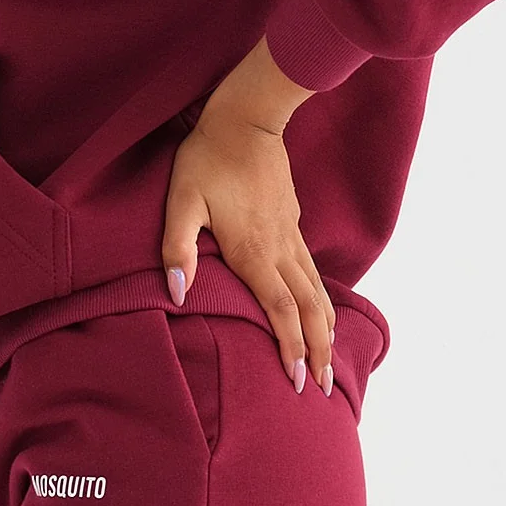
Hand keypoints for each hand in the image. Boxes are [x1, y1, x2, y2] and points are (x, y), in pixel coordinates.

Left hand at [161, 104, 336, 395]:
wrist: (246, 119)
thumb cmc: (207, 159)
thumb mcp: (181, 200)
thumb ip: (177, 246)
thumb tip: (176, 291)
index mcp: (253, 250)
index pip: (279, 309)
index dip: (289, 346)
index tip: (295, 379)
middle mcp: (279, 248)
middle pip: (309, 309)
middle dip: (317, 350)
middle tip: (321, 386)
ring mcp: (290, 234)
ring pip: (317, 290)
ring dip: (325, 328)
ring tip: (329, 358)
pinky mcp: (292, 222)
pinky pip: (312, 270)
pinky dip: (322, 298)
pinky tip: (321, 310)